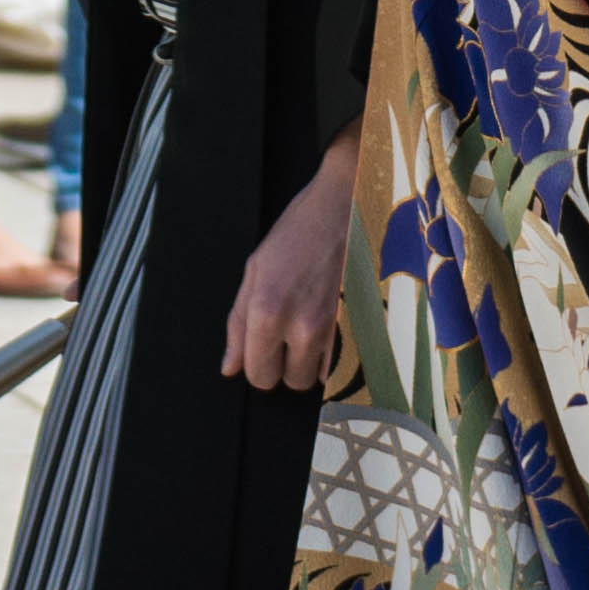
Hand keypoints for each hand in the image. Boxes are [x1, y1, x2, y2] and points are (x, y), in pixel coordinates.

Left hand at [221, 151, 357, 395]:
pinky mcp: (358, 327)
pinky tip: (326, 328)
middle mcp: (302, 327)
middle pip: (286, 383)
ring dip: (305, 363)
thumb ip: (238, 323)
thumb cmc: (297, 231)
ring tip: (305, 328)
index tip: (260, 347)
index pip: (257, 375)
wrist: (346, 206)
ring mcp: (335, 330)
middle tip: (283, 334)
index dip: (255, 364)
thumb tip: (230, 366)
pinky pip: (339, 367)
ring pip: (313, 380)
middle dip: (280, 365)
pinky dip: (330, 357)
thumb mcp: (254, 269)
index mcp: (268, 312)